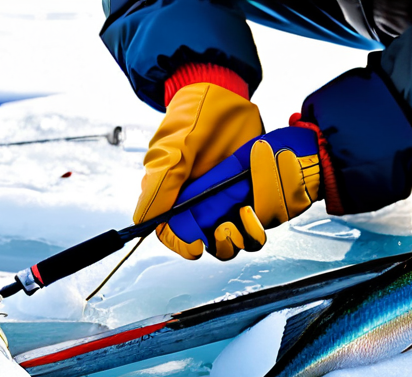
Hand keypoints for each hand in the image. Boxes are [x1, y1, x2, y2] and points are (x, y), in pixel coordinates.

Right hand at [134, 82, 262, 258]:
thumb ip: (161, 183)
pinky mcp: (254, 191)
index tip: (197, 245)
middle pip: (213, 243)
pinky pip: (263, 215)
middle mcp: (204, 204)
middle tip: (228, 226)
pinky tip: (264, 192)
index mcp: (176, 198)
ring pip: (241, 235)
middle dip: (223, 242)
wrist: (227, 94)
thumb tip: (144, 219)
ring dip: (248, 231)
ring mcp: (230, 199)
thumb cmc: (194, 116)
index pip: (176, 237)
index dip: (185, 246)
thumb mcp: (174, 147)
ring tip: (249, 211)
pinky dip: (268, 211)